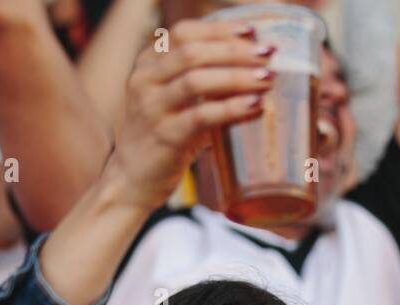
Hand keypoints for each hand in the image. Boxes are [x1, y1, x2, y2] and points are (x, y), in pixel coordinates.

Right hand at [107, 17, 276, 210]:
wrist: (132, 179)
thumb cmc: (163, 137)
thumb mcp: (175, 100)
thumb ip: (201, 80)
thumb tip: (254, 67)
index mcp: (147, 64)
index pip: (183, 33)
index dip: (219, 29)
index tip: (252, 32)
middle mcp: (144, 80)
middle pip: (192, 52)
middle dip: (234, 50)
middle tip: (267, 55)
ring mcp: (151, 108)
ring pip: (196, 80)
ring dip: (237, 76)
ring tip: (267, 79)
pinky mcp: (165, 136)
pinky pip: (202, 116)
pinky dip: (232, 108)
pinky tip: (255, 106)